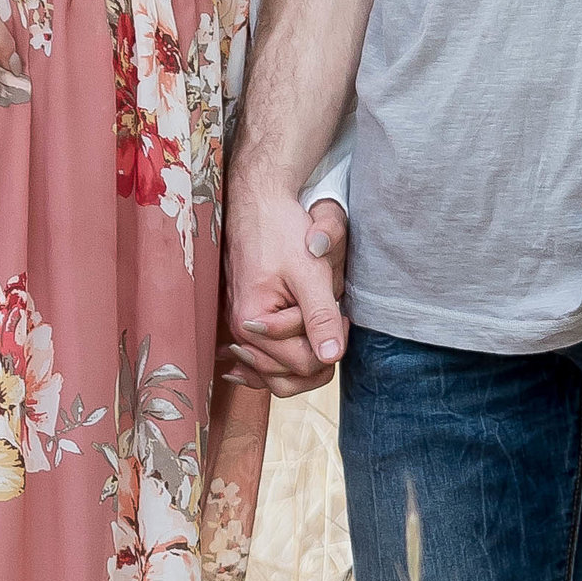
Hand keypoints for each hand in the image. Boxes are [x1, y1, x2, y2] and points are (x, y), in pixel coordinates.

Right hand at [225, 178, 349, 393]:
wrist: (256, 203)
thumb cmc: (281, 231)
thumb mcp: (310, 272)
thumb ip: (321, 317)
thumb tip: (330, 357)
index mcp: (252, 323)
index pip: (303, 364)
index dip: (331, 344)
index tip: (342, 313)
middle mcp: (240, 331)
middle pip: (287, 377)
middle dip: (316, 356)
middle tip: (334, 321)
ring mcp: (239, 328)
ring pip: (275, 374)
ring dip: (301, 359)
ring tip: (319, 328)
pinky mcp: (244, 321)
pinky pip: (263, 360)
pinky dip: (282, 360)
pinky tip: (297, 351)